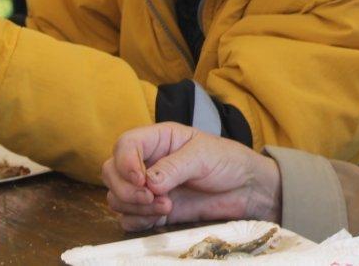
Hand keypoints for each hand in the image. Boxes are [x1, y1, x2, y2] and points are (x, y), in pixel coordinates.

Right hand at [102, 123, 281, 231]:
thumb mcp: (204, 156)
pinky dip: (137, 220)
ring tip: (167, 206)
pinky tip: (161, 216)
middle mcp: (148, 161)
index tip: (141, 180)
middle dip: (126, 188)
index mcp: (159, 139)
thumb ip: (175, 167)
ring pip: (116, 197)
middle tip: (152, 197)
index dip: (125, 162)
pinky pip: (128, 218)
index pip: (126, 144)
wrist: (246, 190)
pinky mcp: (153, 210)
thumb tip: (148, 182)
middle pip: (112, 172)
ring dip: (134, 206)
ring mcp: (148, 187)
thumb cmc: (228, 162)